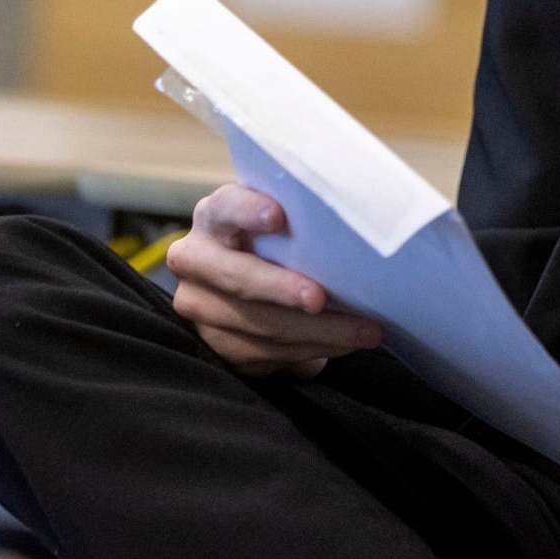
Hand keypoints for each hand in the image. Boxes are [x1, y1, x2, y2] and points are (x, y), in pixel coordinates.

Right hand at [165, 184, 383, 377]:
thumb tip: (359, 225)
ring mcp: (197, 304)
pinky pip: (264, 352)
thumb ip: (302, 221)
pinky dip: (311, 348)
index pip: (226, 207)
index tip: (279, 217)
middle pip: (237, 275)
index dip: (249, 211)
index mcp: (215, 216)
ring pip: (257, 322)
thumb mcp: (287, 225)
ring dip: (317, 330)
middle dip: (282, 288)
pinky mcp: (213, 344)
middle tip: (319, 298)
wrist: (260, 289)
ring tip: (363, 330)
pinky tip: (344, 343)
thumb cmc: (284, 245)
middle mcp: (196, 258)